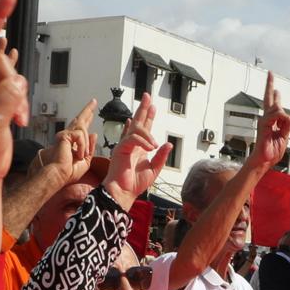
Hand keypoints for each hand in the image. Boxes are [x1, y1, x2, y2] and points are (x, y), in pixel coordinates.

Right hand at [33, 100, 97, 184]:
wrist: (59, 175)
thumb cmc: (68, 172)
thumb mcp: (85, 160)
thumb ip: (90, 147)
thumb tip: (94, 133)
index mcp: (72, 142)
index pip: (80, 127)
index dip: (87, 118)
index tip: (91, 111)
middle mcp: (67, 136)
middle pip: (79, 120)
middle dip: (87, 110)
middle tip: (94, 101)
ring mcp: (64, 135)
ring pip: (83, 130)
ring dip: (86, 144)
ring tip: (81, 156)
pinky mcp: (64, 135)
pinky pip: (80, 135)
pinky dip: (82, 146)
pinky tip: (78, 154)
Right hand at [101, 93, 170, 210]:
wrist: (123, 192)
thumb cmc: (134, 183)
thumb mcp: (154, 169)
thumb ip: (161, 156)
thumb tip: (169, 144)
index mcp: (139, 148)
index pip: (143, 129)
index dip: (148, 117)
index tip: (152, 107)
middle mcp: (131, 144)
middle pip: (137, 121)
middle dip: (143, 109)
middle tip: (147, 97)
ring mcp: (124, 145)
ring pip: (136, 128)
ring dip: (148, 132)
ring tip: (154, 145)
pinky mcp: (120, 148)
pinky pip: (133, 138)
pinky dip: (143, 141)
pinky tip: (150, 147)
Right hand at [251, 72, 289, 169]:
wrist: (265, 161)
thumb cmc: (271, 152)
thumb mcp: (284, 136)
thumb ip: (287, 124)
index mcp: (271, 121)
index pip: (272, 104)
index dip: (274, 94)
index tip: (275, 86)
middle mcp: (266, 119)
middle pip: (268, 98)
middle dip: (269, 85)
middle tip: (270, 73)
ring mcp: (264, 122)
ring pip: (276, 108)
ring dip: (285, 115)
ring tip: (289, 124)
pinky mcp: (264, 126)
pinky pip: (275, 116)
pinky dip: (284, 118)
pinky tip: (288, 123)